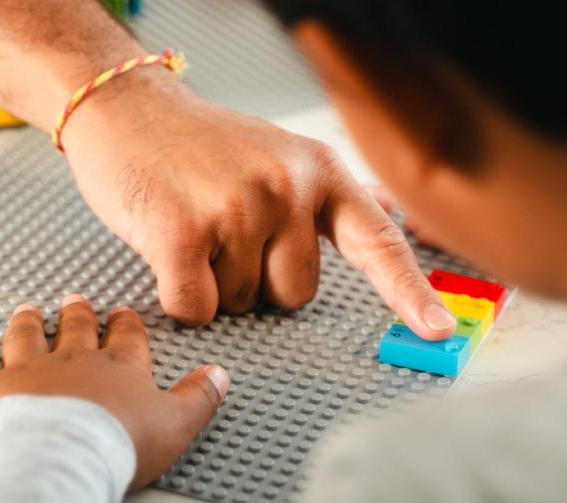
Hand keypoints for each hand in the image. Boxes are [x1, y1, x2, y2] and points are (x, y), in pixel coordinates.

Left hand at [0, 294, 228, 489]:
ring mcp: (26, 372)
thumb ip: (199, 398)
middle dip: (77, 314)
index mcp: (118, 368)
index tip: (122, 314)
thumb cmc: (117, 444)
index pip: (126, 337)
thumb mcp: (176, 424)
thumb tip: (221, 376)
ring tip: (29, 311)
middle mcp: (72, 360)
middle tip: (75, 300)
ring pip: (27, 337)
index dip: (125, 324)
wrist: (58, 458)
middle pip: (75, 329)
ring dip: (28, 323)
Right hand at [59, 69, 455, 339]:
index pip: (378, 243)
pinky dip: (181, 298)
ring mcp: (237, 208)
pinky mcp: (182, 231)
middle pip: (295, 295)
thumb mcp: (282, 156)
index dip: (410, 293)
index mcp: (322, 172)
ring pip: (243, 304)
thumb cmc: (206, 146)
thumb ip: (328, 200)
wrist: (128, 108)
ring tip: (198, 227)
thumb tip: (387, 225)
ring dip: (216, 283)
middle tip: (228, 232)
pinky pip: (197, 309)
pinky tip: (169, 249)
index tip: (438, 331)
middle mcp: (288, 188)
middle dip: (260, 281)